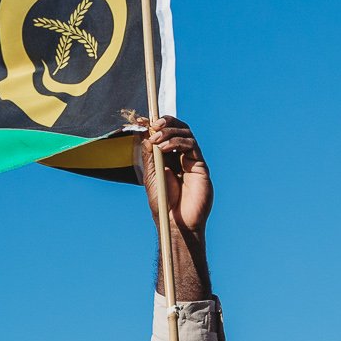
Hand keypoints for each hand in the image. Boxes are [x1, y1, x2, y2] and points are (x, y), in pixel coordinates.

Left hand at [136, 115, 211, 234]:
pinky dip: (177, 142)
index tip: (141, 120)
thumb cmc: (163, 201)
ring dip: (169, 132)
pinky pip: (192, 145)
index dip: (155, 124)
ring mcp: (191, 159)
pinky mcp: (200, 165)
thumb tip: (146, 134)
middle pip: (178, 128)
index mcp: (168, 157)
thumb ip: (150, 155)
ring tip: (156, 139)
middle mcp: (180, 155)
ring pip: (186, 133)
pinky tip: (164, 148)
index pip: (164, 133)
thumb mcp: (151, 174)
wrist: (175, 221)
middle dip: (165, 123)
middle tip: (153, 125)